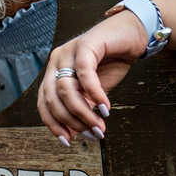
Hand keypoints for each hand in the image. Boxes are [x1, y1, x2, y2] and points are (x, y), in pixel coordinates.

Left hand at [37, 10, 147, 145]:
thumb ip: (83, 106)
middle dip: (70, 121)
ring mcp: (68, 51)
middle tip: (92, 135)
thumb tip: (75, 133)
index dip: (53, 124)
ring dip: (83, 112)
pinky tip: (105, 108)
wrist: (132, 34)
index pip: (43, 102)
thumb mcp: (93, 91)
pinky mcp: (86, 45)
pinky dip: (94, 94)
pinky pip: (84, 73)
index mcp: (54, 72)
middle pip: (51, 97)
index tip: (67, 141)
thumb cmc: (111, 62)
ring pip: (65, 88)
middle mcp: (56, 61)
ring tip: (100, 126)